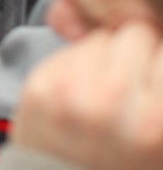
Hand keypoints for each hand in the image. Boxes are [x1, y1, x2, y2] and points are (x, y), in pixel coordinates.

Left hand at [13, 22, 162, 168]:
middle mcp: (112, 101)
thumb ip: (160, 94)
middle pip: (135, 33)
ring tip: (105, 92)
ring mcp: (71, 92)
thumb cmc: (118, 168)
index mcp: (156, 120)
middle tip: (132, 84)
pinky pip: (68, 50)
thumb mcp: (161, 145)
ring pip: (100, 37)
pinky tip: (81, 93)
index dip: (161, 59)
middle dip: (136, 53)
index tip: (155, 70)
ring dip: (105, 57)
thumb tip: (157, 48)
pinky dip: (76, 65)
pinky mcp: (39, 87)